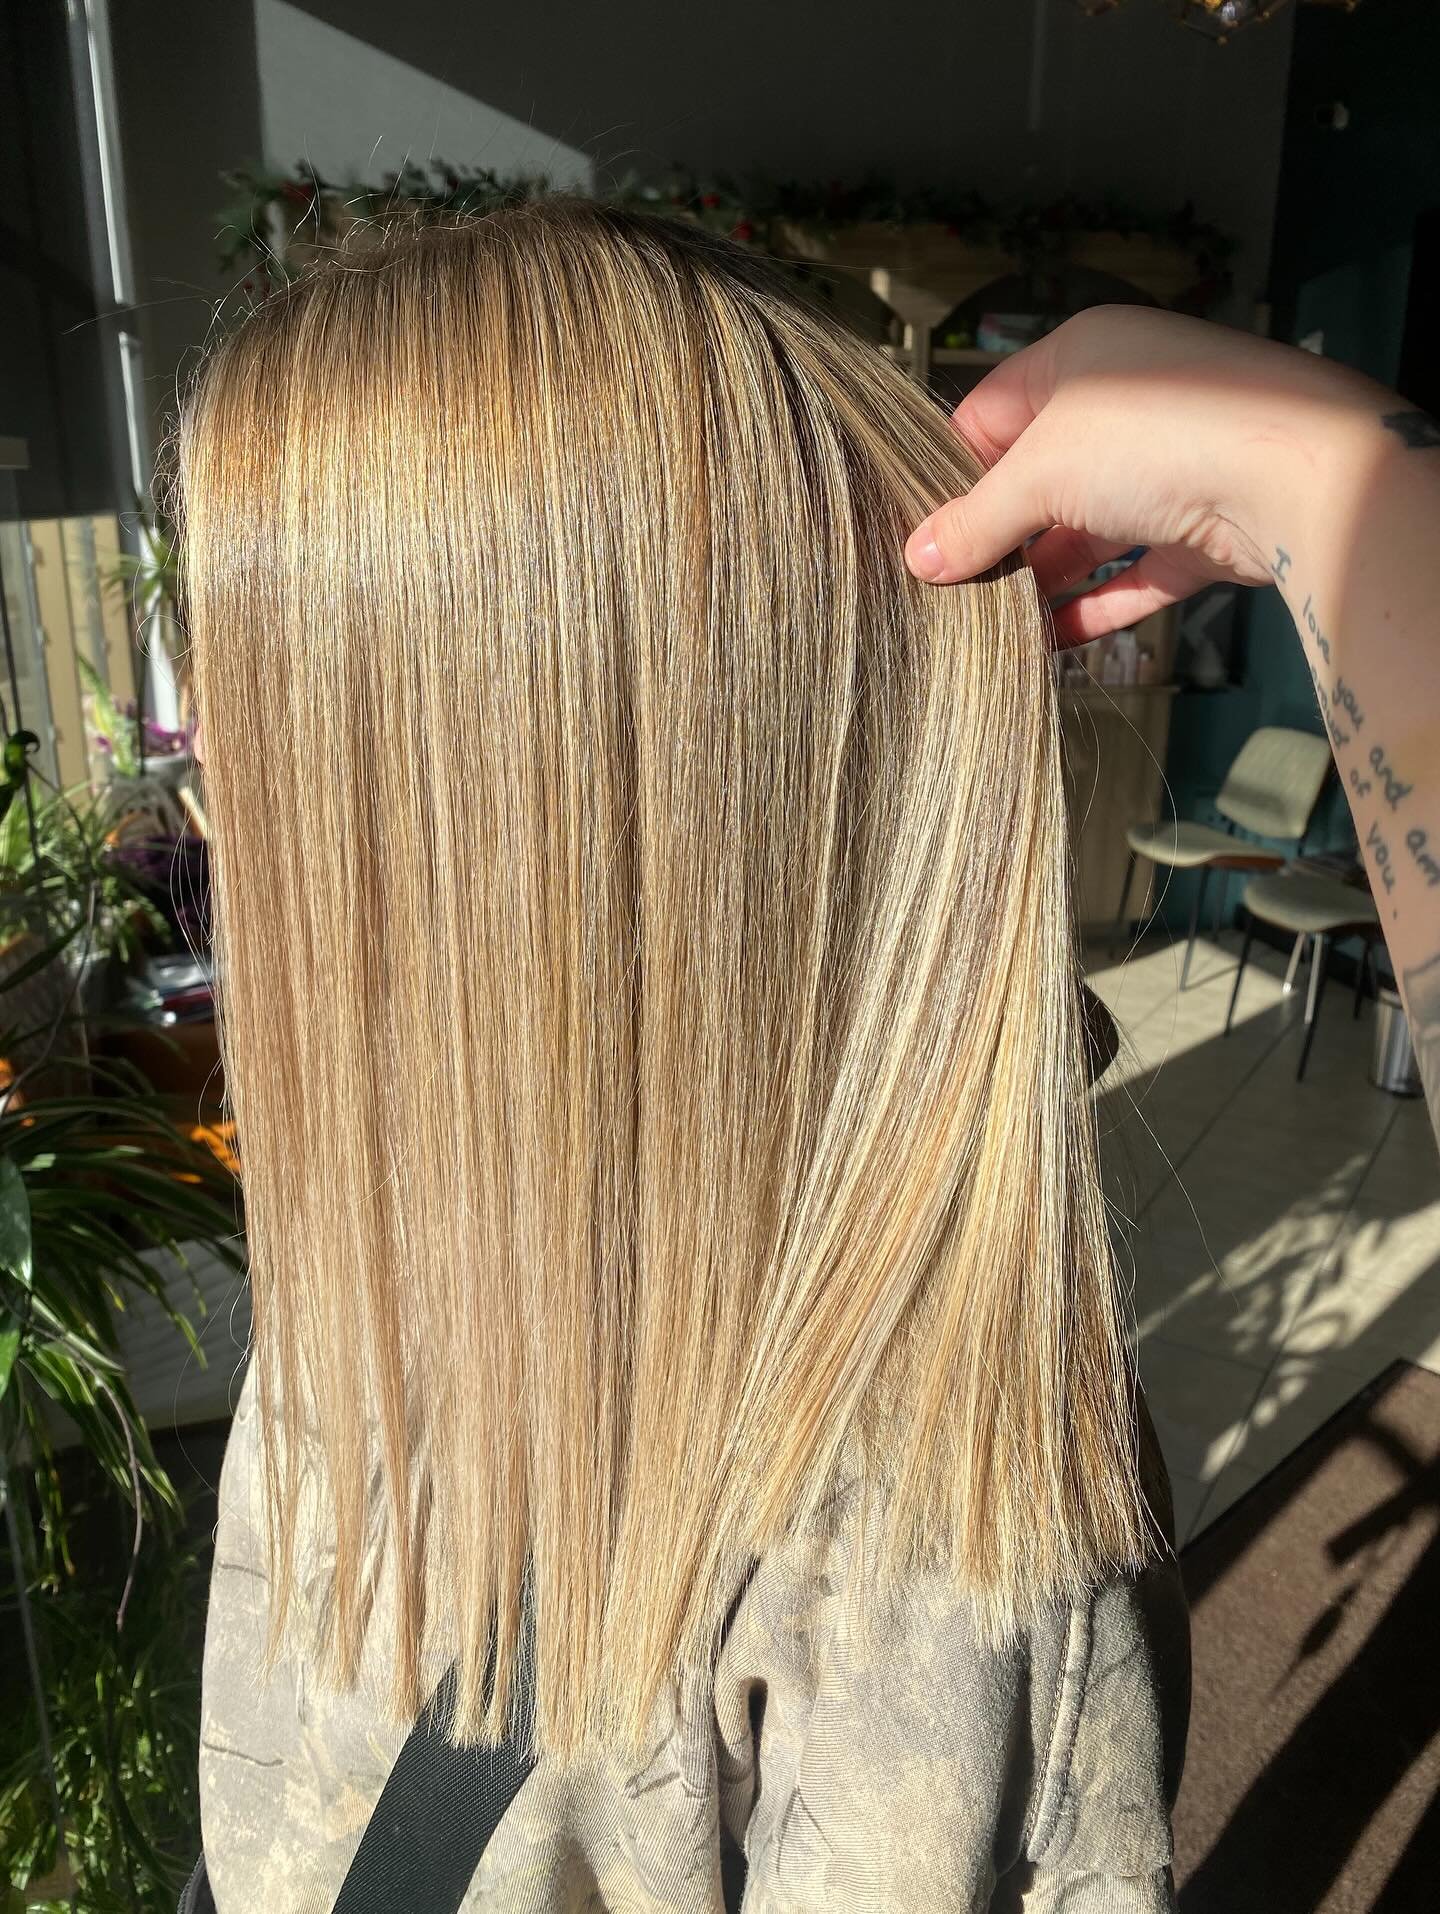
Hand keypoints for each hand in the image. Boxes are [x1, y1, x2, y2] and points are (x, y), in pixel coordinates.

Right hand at [903, 306, 1379, 646]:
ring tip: (986, 624)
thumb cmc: (1161, 434)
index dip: (951, 473)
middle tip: (945, 588)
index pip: (990, 414)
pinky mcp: (1202, 528)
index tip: (917, 533)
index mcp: (1080, 357)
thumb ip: (977, 520)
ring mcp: (1168, 468)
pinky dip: (1093, 608)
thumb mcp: (1042, 471)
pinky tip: (1048, 644)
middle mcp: (1125, 406)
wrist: (1296, 473)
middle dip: (997, 534)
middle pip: (1038, 479)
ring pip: (1086, 530)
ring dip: (1042, 577)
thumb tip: (920, 559)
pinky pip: (1133, 573)